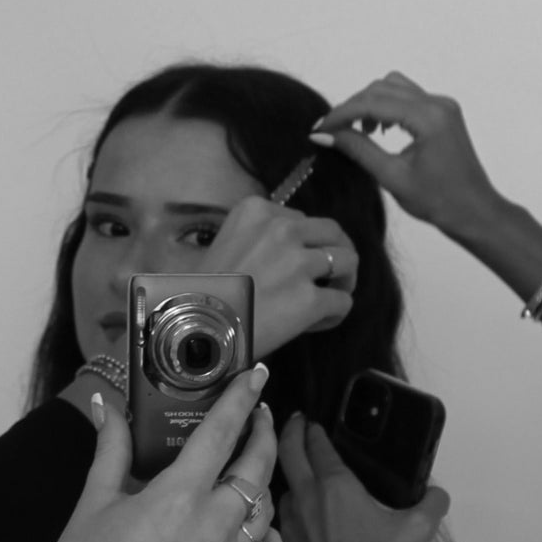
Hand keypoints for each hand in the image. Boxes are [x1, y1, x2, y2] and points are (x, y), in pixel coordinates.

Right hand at [33, 363, 285, 541]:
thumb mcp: (93, 501)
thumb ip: (110, 448)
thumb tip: (103, 404)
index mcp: (178, 495)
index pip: (222, 432)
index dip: (242, 398)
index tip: (257, 375)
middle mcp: (214, 524)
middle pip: (256, 466)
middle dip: (262, 433)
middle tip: (258, 414)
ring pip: (267, 508)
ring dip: (262, 482)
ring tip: (249, 469)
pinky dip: (271, 535)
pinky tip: (256, 525)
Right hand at [201, 194, 356, 356]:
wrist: (194, 330)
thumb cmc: (202, 292)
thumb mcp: (225, 244)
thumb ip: (258, 238)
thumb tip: (290, 252)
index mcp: (257, 211)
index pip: (302, 220)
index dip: (305, 243)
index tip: (295, 264)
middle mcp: (282, 229)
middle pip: (333, 233)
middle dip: (336, 253)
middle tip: (330, 276)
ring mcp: (298, 264)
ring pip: (348, 262)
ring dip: (343, 281)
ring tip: (328, 298)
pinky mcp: (309, 300)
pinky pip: (342, 302)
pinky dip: (335, 314)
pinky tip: (315, 323)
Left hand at [277, 413, 448, 541]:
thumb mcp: (417, 532)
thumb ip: (432, 505)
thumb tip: (438, 493)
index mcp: (335, 484)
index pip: (317, 445)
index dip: (314, 429)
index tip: (312, 420)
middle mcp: (306, 495)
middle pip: (288, 453)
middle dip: (290, 432)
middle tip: (295, 422)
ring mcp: (291, 521)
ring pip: (284, 485)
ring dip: (290, 473)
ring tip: (300, 471)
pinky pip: (285, 515)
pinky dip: (291, 505)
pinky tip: (302, 514)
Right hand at [311, 72, 500, 243]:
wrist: (475, 211)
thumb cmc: (437, 202)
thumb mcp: (392, 177)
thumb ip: (358, 150)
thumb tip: (323, 135)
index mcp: (428, 118)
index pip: (373, 103)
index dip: (341, 114)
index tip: (318, 129)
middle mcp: (437, 103)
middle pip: (382, 88)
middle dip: (352, 106)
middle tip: (331, 131)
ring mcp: (443, 105)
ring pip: (394, 86)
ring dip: (369, 103)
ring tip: (356, 131)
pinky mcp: (444, 112)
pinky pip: (408, 96)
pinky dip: (387, 106)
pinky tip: (380, 130)